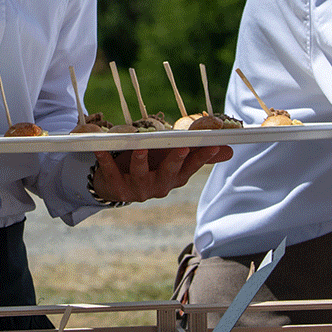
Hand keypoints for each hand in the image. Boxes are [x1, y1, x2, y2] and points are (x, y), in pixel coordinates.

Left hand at [90, 144, 232, 203]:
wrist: (117, 185)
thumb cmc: (151, 166)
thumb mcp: (174, 159)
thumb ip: (199, 154)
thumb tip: (229, 150)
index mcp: (175, 178)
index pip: (192, 166)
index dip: (203, 156)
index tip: (213, 143)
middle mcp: (159, 186)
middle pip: (170, 173)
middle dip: (177, 160)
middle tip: (183, 147)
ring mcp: (138, 189)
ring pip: (141, 174)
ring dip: (141, 160)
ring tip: (142, 146)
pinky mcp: (117, 187)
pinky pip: (112, 172)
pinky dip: (106, 160)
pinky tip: (102, 149)